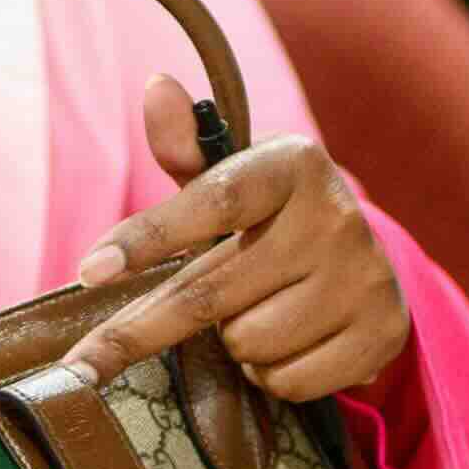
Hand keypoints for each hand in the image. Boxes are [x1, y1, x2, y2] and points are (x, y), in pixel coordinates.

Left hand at [67, 72, 410, 404]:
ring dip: (232, 342)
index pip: (210, 201)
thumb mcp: (232, 179)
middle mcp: (335, 216)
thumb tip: (156, 87)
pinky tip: (288, 342)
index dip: (146, 237)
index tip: (88, 272)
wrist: (364, 263)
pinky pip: (288, 382)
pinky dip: (272, 374)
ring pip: (249, 344)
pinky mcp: (382, 334)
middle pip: (211, 293)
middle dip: (142, 327)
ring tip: (253, 312)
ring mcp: (364, 278)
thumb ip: (185, 148)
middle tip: (87, 360)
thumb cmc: (272, 220)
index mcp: (292, 165)